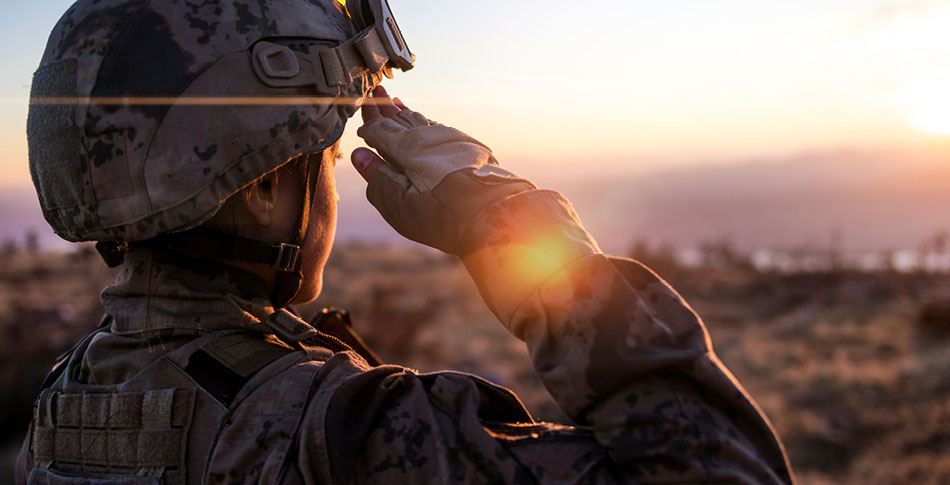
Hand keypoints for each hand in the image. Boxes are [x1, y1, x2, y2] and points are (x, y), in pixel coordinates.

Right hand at [350, 86, 535, 253]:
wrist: (494, 213)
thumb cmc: (443, 215)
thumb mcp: (399, 204)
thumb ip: (377, 178)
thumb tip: (360, 156)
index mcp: (407, 147)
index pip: (380, 129)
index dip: (369, 123)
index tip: (362, 113)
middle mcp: (429, 136)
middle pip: (402, 119)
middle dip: (387, 109)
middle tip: (378, 94)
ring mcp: (452, 139)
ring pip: (423, 122)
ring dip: (408, 113)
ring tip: (397, 104)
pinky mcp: (470, 147)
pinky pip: (441, 130)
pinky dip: (427, 125)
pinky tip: (426, 125)